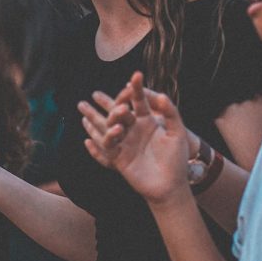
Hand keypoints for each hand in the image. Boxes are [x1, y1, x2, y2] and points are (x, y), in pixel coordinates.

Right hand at [80, 72, 189, 205]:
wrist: (171, 184)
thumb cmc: (176, 158)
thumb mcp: (177, 133)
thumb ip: (170, 113)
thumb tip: (161, 95)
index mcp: (147, 120)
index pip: (138, 101)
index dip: (136, 88)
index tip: (136, 75)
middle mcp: (134, 129)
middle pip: (117, 112)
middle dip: (105, 103)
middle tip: (96, 95)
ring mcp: (126, 143)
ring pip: (106, 129)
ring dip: (94, 121)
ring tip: (84, 113)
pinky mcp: (120, 159)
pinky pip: (105, 150)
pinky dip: (95, 147)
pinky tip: (87, 140)